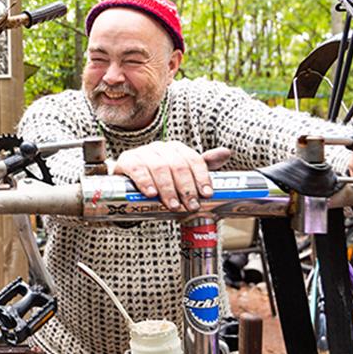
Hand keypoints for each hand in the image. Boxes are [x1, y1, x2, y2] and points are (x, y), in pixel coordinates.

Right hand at [113, 143, 231, 211]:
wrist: (129, 183)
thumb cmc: (159, 179)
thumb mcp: (182, 174)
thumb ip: (203, 166)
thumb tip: (226, 153)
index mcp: (177, 149)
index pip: (193, 159)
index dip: (202, 177)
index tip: (206, 194)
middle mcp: (160, 148)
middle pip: (177, 165)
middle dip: (186, 188)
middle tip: (191, 205)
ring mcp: (143, 152)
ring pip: (159, 168)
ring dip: (168, 189)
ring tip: (173, 205)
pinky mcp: (127, 160)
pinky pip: (137, 169)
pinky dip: (145, 182)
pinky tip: (151, 194)